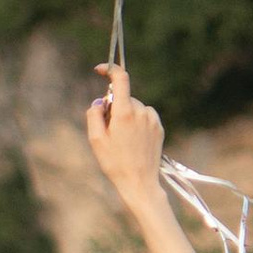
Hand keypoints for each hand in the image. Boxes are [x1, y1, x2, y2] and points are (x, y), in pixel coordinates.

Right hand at [86, 62, 165, 202]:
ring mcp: (152, 119)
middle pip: (124, 97)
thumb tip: (100, 101)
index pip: (120, 78)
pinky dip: (137, 122)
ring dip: (126, 115)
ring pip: (134, 107)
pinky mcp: (159, 127)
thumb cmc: (115, 163)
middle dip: (114, 106)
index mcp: (124, 113)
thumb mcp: (96, 139)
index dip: (110, 69)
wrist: (139, 182)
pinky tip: (133, 140)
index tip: (100, 70)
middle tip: (109, 130)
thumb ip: (94, 114)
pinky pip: (144, 116)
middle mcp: (141, 112)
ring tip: (123, 140)